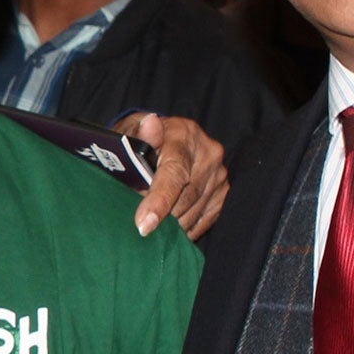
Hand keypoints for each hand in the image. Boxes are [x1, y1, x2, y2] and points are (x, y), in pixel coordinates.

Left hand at [119, 113, 226, 239]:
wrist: (165, 138)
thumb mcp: (131, 133)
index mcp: (183, 135)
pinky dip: (183, 229)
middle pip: (184, 199)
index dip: (158, 201)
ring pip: (192, 213)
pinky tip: (167, 226)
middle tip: (136, 222)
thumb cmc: (140, 139)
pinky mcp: (223, 191)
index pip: (174, 173)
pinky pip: (203, 221)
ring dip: (170, 225)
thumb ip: (138, 135)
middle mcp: (208, 153)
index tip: (143, 225)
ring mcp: (218, 173)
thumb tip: (149, 124)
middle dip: (159, 216)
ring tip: (150, 223)